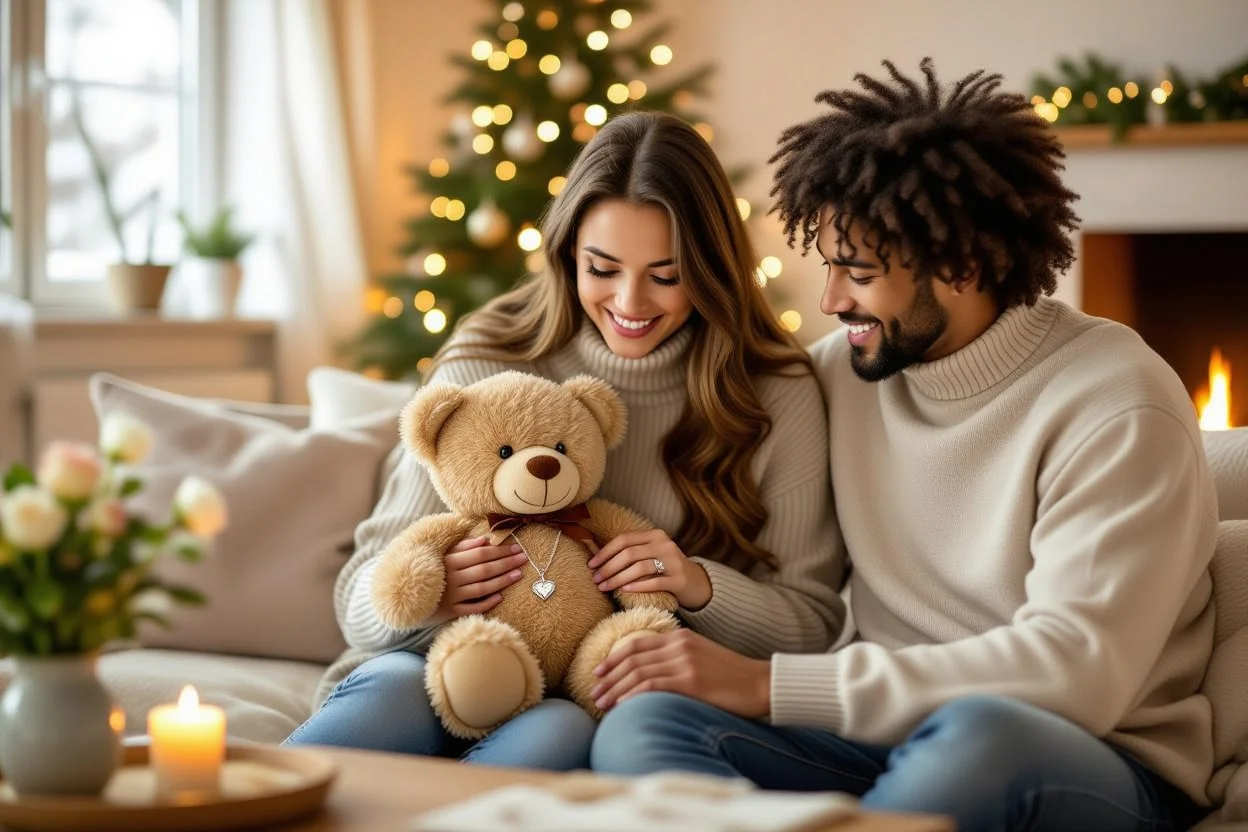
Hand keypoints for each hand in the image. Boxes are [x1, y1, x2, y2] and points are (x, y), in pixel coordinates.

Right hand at [426, 537, 528, 624]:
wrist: (407, 596)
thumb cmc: (432, 571)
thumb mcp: (443, 555)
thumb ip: (463, 547)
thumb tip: (486, 540)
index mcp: (449, 561)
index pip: (480, 554)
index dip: (500, 551)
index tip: (517, 548)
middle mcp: (450, 578)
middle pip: (484, 570)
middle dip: (506, 563)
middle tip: (524, 559)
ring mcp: (451, 596)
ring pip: (481, 588)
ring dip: (502, 581)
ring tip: (519, 575)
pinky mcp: (450, 612)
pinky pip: (472, 608)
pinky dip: (487, 603)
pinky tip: (501, 597)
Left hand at [588, 529, 711, 609]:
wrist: (695, 582)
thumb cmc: (665, 568)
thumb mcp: (650, 553)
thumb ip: (630, 551)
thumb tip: (594, 553)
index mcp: (655, 535)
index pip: (624, 539)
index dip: (605, 552)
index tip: (591, 564)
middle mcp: (665, 544)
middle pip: (630, 554)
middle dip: (609, 567)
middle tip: (596, 579)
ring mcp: (673, 562)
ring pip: (640, 568)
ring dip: (618, 578)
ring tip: (605, 587)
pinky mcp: (679, 579)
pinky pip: (654, 582)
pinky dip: (637, 586)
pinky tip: (624, 590)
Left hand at [590, 629, 770, 718]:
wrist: (760, 683)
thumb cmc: (732, 676)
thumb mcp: (701, 657)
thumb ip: (677, 658)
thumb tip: (651, 673)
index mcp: (680, 636)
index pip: (637, 643)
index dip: (614, 657)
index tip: (599, 671)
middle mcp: (679, 645)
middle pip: (632, 658)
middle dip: (609, 675)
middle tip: (593, 691)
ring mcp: (684, 662)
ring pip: (637, 672)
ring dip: (615, 689)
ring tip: (601, 703)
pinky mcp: (690, 681)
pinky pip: (651, 685)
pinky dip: (631, 694)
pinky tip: (620, 705)